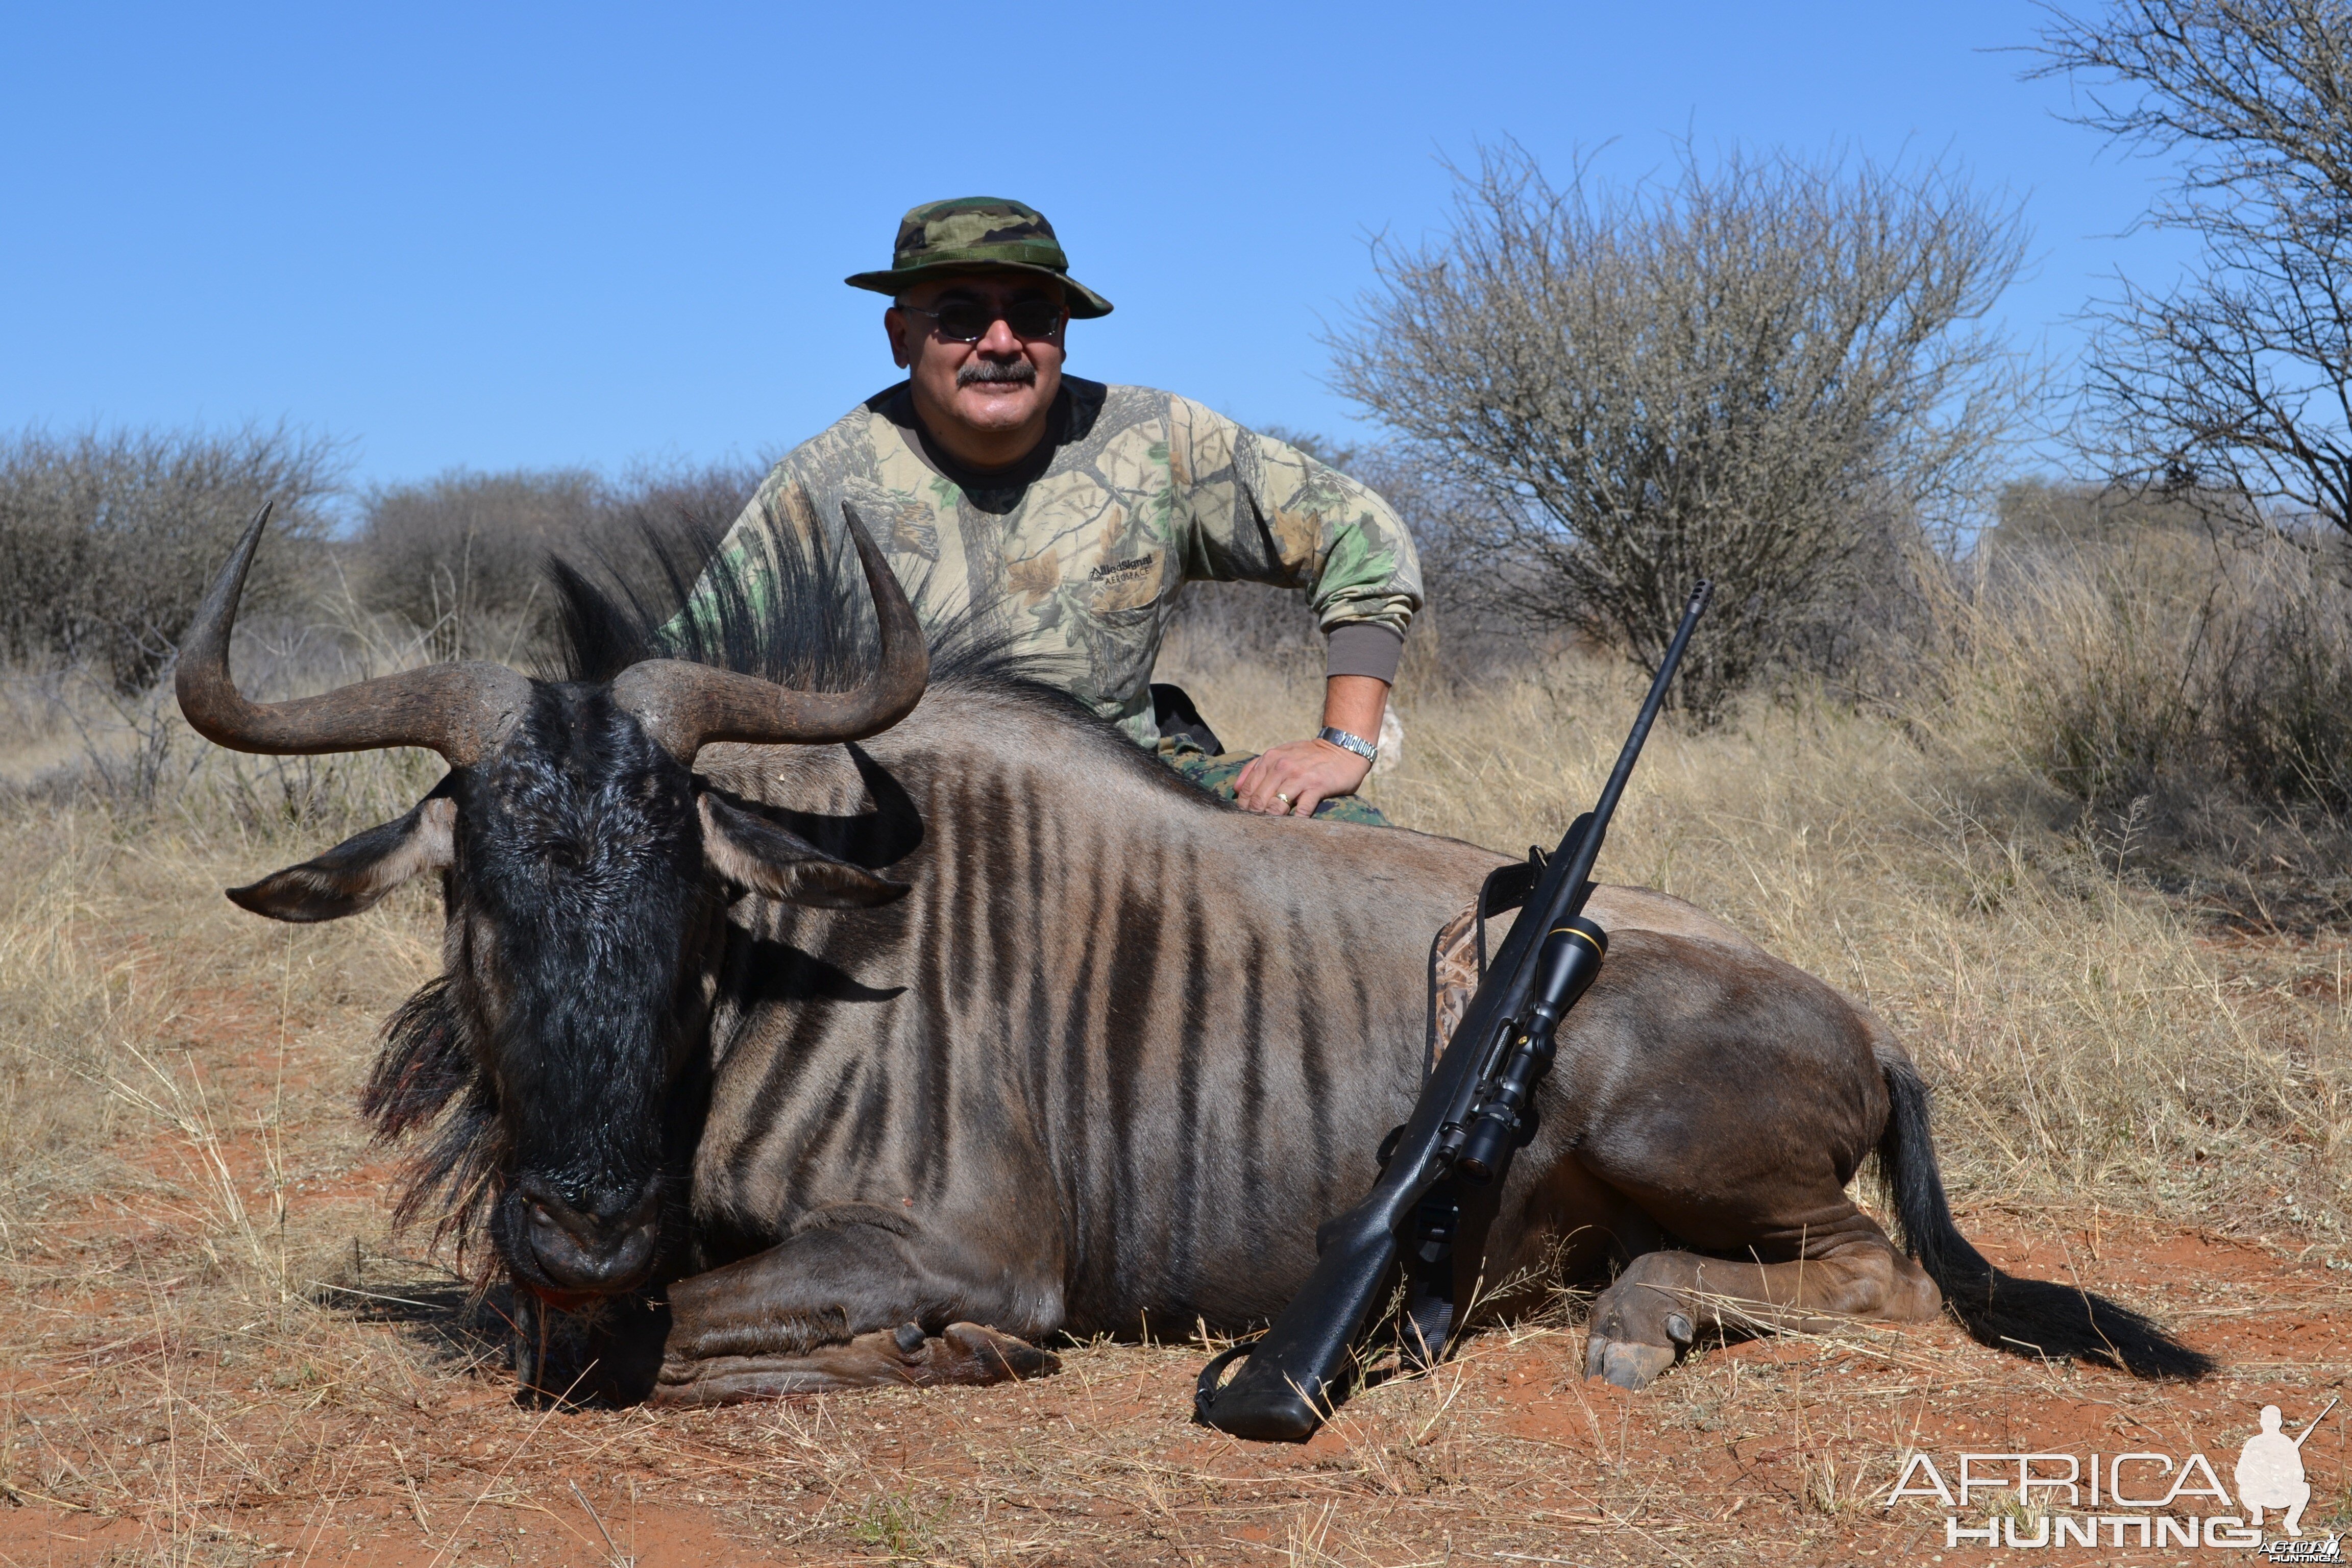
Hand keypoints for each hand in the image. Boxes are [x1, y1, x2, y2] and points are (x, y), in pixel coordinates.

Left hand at [1236, 737, 1371, 817]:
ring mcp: (1299, 777)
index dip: (1244, 809)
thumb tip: (1235, 788)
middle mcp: (1282, 767)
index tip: (1247, 820)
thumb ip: (1255, 768)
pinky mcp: (1317, 787)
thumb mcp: (1280, 753)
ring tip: (1272, 832)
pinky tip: (1294, 827)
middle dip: (1256, 818)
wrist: (1342, 748)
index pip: (1247, 790)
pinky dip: (1296, 822)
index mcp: (1270, 759)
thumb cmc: (1309, 755)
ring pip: (1276, 806)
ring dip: (1273, 821)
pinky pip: (1302, 810)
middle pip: (1258, 801)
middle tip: (1257, 830)